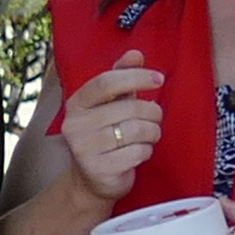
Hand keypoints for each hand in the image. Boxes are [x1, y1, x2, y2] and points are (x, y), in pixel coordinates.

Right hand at [50, 56, 166, 203]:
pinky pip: (138, 152)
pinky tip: (138, 153)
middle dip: (152, 113)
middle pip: (129, 108)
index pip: (106, 82)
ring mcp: (84, 149)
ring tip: (147, 136)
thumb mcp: (111, 104)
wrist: (91, 180)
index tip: (158, 79)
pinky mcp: (99, 170)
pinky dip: (146, 151)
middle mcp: (75, 125)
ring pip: (137, 130)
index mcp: (77, 104)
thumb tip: (135, 54)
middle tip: (153, 118)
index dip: (135, 77)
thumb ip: (122, 78)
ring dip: (152, 133)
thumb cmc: (106, 135)